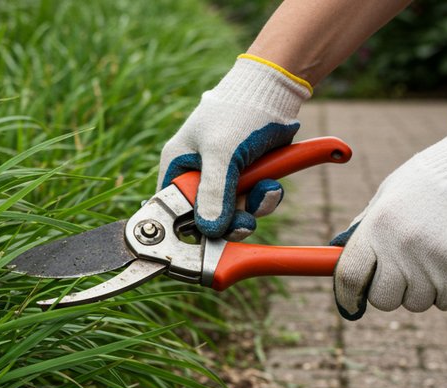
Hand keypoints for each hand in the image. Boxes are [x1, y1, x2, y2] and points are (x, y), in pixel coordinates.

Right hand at [158, 55, 310, 239]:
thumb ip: (214, 193)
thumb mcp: (222, 153)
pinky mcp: (246, 178)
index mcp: (178, 165)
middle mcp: (197, 174)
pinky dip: (265, 197)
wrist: (275, 89)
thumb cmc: (238, 111)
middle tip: (245, 220)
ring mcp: (223, 178)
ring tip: (267, 188)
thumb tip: (208, 230)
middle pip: (206, 218)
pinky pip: (252, 202)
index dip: (185, 227)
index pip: (171, 208)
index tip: (205, 239)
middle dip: (230, 219)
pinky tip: (273, 183)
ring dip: (253, 206)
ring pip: (233, 213)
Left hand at [331, 124, 446, 318]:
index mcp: (377, 228)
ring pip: (416, 303)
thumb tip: (340, 256)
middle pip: (382, 299)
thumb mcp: (386, 197)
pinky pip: (446, 301)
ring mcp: (432, 262)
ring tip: (431, 260)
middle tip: (400, 276)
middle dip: (388, 293)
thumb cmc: (429, 180)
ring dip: (421, 291)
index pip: (350, 278)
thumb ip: (365, 230)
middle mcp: (401, 248)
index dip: (347, 297)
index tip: (352, 305)